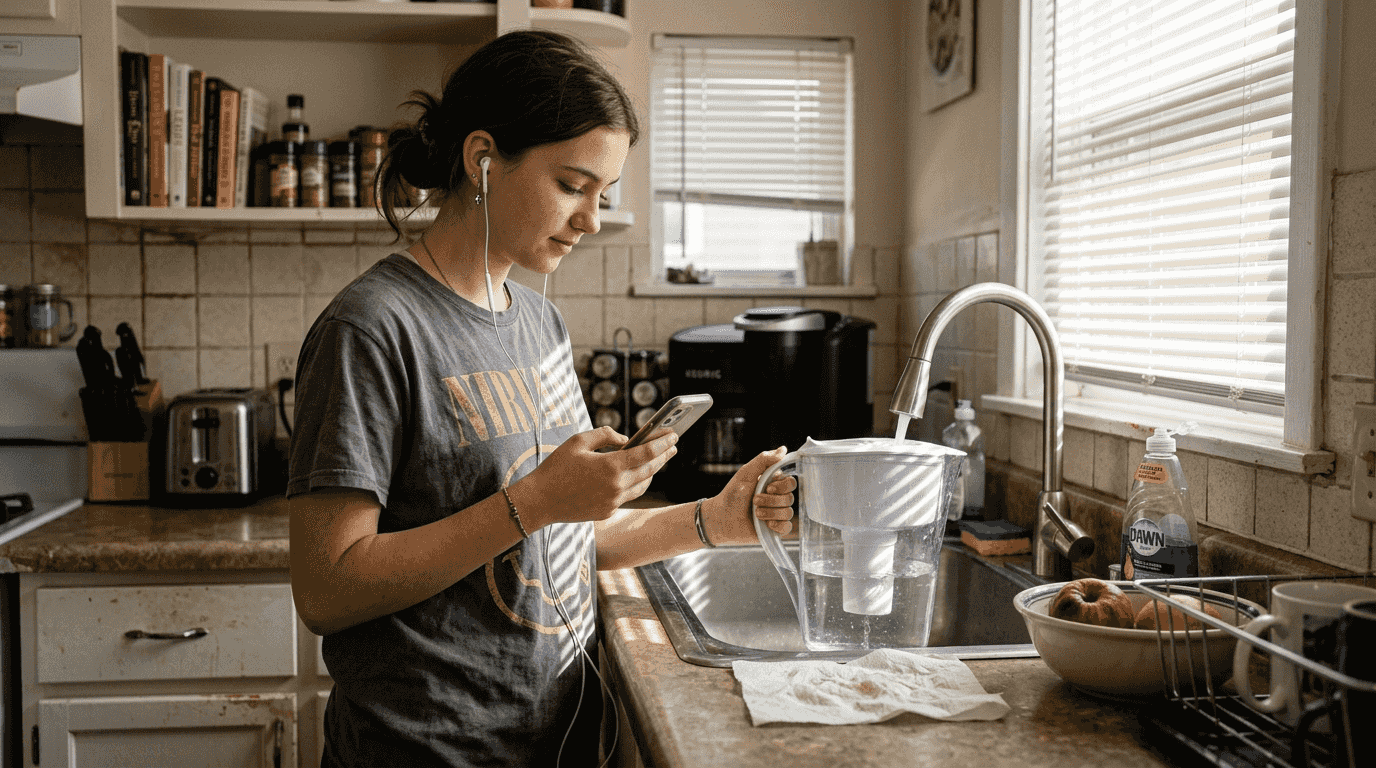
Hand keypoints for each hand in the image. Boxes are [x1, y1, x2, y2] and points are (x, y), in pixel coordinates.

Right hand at [512, 426, 677, 528]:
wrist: (540, 501)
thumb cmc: (556, 467)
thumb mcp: (578, 441)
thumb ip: (605, 435)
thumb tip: (626, 439)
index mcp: (610, 466)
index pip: (646, 453)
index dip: (663, 443)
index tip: (674, 435)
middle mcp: (616, 486)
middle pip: (649, 470)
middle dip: (663, 456)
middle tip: (672, 446)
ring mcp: (613, 502)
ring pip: (642, 486)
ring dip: (651, 472)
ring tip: (656, 461)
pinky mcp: (607, 512)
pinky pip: (627, 496)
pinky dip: (633, 484)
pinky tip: (634, 477)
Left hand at [702, 446, 795, 544]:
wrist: (721, 518)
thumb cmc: (732, 494)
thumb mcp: (746, 473)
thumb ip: (764, 460)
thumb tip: (783, 449)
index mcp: (772, 484)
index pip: (791, 482)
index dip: (782, 486)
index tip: (768, 487)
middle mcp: (777, 498)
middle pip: (790, 497)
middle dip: (771, 500)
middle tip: (755, 500)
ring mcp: (776, 514)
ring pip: (788, 512)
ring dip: (770, 512)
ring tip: (755, 512)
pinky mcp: (774, 529)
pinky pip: (787, 528)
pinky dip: (778, 525)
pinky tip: (766, 524)